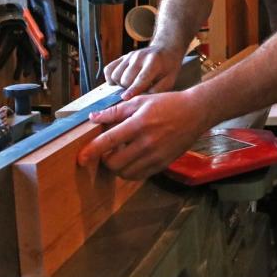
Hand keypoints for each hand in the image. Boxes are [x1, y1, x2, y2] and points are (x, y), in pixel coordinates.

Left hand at [76, 90, 208, 179]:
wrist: (195, 112)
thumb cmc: (167, 103)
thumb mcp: (140, 101)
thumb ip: (115, 111)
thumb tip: (93, 118)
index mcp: (139, 124)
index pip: (108, 141)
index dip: (92, 151)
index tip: (81, 158)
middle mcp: (146, 142)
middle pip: (114, 163)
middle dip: (106, 159)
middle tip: (109, 151)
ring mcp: (156, 155)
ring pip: (125, 173)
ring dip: (118, 167)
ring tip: (122, 155)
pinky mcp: (163, 163)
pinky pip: (139, 176)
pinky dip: (130, 171)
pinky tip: (133, 160)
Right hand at [104, 44, 183, 98]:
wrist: (165, 50)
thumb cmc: (168, 68)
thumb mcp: (169, 80)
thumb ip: (157, 90)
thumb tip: (141, 98)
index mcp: (154, 62)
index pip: (141, 78)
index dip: (133, 89)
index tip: (125, 98)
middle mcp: (139, 57)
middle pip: (125, 79)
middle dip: (129, 89)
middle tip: (137, 91)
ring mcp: (129, 56)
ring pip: (116, 76)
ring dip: (120, 84)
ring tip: (131, 85)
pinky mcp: (122, 56)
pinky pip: (108, 69)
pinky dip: (111, 78)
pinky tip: (121, 81)